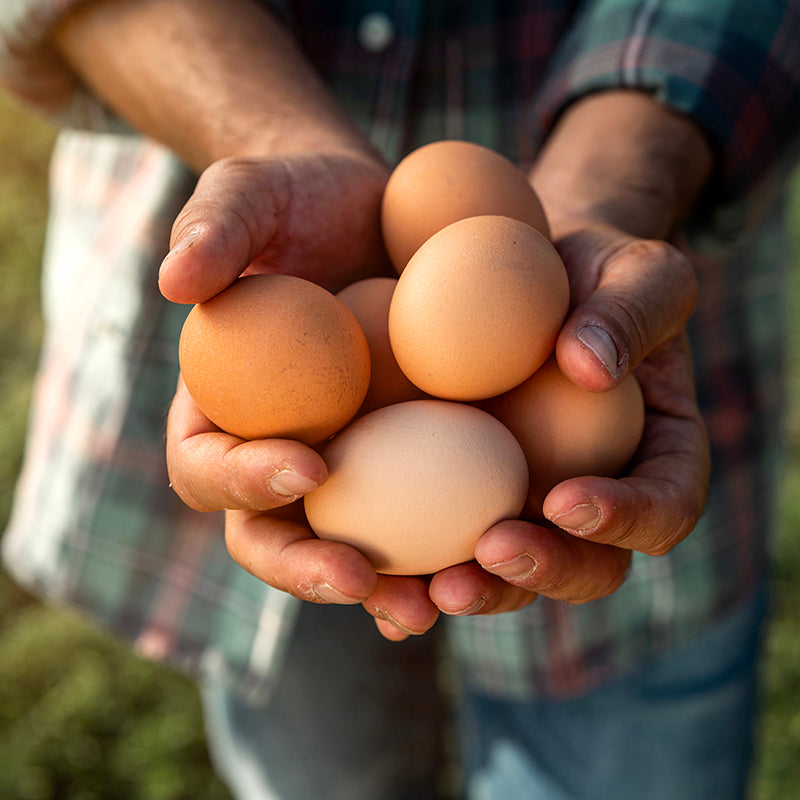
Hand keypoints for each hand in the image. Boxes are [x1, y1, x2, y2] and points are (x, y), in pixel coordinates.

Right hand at [164, 151, 441, 639]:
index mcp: (222, 410)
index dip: (243, 479)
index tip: (308, 464)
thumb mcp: (252, 193)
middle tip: (360, 577)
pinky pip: (424, 515)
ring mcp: (348, 462)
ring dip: (387, 586)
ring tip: (433, 601)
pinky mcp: (410, 458)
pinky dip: (446, 548)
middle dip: (308, 568)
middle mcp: (277, 451)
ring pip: (351, 547)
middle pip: (273, 537)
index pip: (207, 466)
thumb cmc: (298, 200)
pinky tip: (489, 559)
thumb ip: (213, 227)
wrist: (374, 210)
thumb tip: (175, 283)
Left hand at [428, 223, 710, 617]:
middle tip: (495, 550)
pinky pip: (439, 550)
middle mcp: (592, 499)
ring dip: (475, 590)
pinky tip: (371, 578)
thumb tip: (588, 368)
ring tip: (428, 588)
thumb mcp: (635, 271)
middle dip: (546, 571)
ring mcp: (523, 506)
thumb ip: (632, 311)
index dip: (627, 519)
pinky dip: (411, 577)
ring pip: (509, 576)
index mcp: (658, 457)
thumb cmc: (592, 274)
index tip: (568, 499)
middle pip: (588, 567)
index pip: (665, 506)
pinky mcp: (460, 501)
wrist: (527, 279)